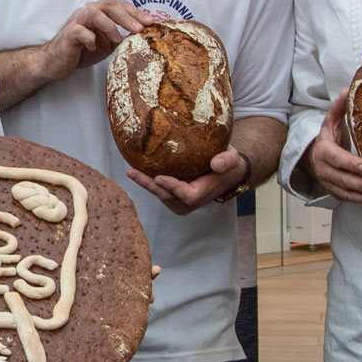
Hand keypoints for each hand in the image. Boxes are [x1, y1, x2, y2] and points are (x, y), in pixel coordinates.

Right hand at [35, 0, 155, 84]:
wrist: (56, 62)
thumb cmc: (81, 52)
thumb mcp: (106, 45)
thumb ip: (120, 37)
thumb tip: (141, 36)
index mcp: (99, 13)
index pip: (119, 5)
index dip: (135, 12)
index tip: (150, 22)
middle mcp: (87, 13)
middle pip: (109, 5)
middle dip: (127, 16)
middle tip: (139, 29)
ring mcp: (77, 21)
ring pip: (95, 13)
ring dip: (110, 25)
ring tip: (119, 39)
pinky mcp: (68, 34)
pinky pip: (80, 31)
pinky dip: (90, 38)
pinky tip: (93, 48)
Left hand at [125, 147, 249, 215]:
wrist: (225, 172)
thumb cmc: (228, 164)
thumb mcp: (231, 159)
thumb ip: (226, 161)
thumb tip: (216, 164)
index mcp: (203, 193)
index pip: (187, 195)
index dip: (173, 187)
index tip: (159, 177)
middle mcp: (190, 202)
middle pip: (167, 196)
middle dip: (149, 185)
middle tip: (132, 172)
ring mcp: (181, 202)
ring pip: (160, 194)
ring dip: (145, 184)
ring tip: (131, 171)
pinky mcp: (174, 198)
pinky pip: (159, 191)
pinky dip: (149, 182)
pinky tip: (137, 171)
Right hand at [300, 90, 361, 205]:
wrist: (316, 156)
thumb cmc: (330, 138)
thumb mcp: (331, 121)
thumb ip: (339, 107)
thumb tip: (348, 88)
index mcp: (324, 151)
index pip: (336, 159)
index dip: (350, 164)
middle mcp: (324, 169)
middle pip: (343, 179)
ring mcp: (329, 183)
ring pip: (346, 193)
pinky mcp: (336, 192)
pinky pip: (349, 199)